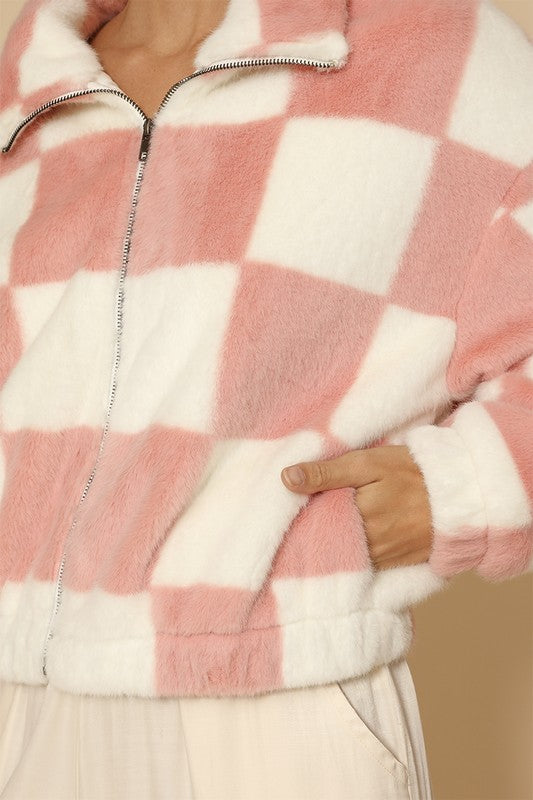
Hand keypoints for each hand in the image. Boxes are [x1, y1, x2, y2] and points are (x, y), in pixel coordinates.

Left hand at [280, 445, 432, 569]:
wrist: (460, 494)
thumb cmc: (412, 471)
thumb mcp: (369, 462)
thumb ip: (327, 472)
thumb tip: (285, 478)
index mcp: (356, 514)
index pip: (314, 522)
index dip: (301, 516)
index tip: (288, 510)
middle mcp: (368, 543)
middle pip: (327, 542)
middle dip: (313, 534)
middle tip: (297, 524)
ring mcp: (382, 557)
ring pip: (344, 555)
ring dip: (331, 546)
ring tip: (317, 534)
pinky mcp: (395, 565)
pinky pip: (364, 564)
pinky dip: (352, 556)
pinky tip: (343, 544)